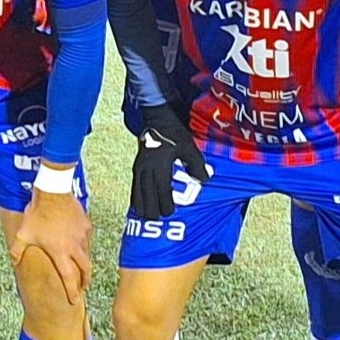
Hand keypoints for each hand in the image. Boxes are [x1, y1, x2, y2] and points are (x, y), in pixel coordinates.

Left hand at [9, 184, 92, 303]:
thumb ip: (17, 250)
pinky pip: (86, 239)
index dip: (72, 291)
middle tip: (84, 286)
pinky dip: (83, 244)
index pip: (69, 278)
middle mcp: (75, 247)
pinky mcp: (85, 225)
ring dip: (85, 263)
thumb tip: (14, 261)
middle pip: (85, 269)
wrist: (53, 192)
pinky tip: (78, 242)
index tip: (75, 300)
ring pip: (87, 254)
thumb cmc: (38, 214)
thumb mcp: (23, 234)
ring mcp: (82, 236)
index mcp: (60, 253)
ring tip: (82, 267)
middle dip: (85, 280)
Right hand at [131, 104, 209, 220]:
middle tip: (156, 220)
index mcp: (160, 165)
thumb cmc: (174, 134)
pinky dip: (136, 196)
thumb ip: (196, 164)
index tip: (169, 213)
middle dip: (152, 208)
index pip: (161, 190)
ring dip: (142, 205)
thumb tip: (205, 180)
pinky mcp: (136, 166)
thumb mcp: (189, 147)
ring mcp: (140, 167)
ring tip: (145, 217)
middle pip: (147, 194)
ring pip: (138, 191)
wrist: (157, 120)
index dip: (165, 203)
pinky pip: (134, 185)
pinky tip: (138, 204)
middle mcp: (147, 168)